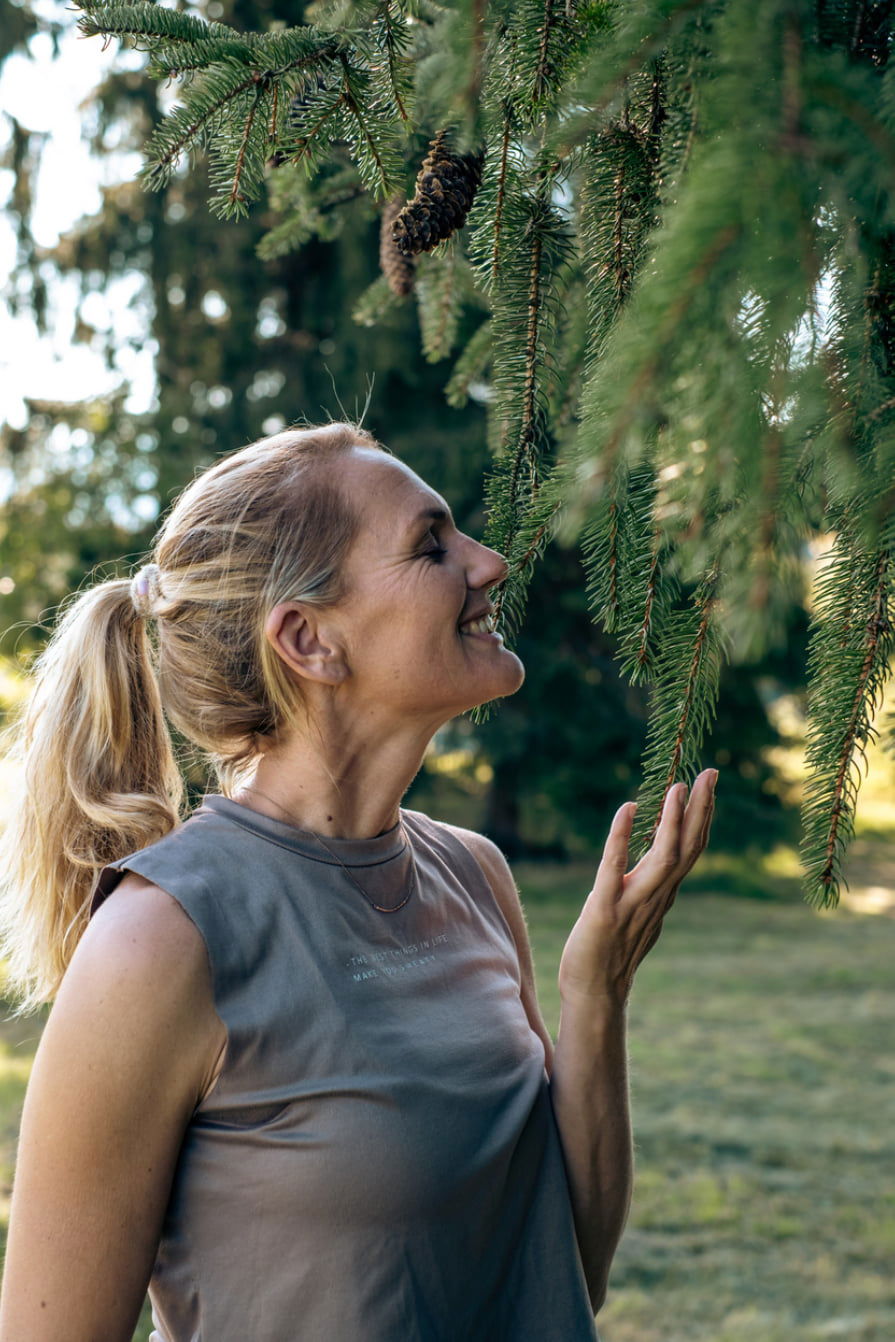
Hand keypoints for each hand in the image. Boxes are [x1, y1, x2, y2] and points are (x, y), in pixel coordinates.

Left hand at [558, 769, 717, 1009]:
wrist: (594, 993)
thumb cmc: (611, 950)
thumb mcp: (638, 910)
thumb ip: (652, 884)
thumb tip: (664, 859)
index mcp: (662, 893)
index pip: (691, 848)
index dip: (702, 815)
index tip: (709, 782)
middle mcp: (655, 897)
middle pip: (687, 848)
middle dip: (700, 809)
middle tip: (709, 772)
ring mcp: (632, 904)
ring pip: (662, 859)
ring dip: (671, 822)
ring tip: (677, 787)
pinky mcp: (603, 911)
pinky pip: (613, 869)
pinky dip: (621, 839)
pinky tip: (626, 810)